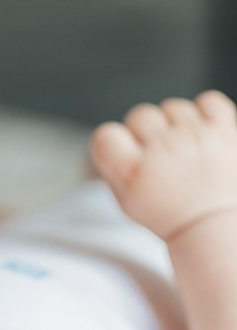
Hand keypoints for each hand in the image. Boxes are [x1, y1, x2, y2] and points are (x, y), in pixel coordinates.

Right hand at [89, 91, 236, 243]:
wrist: (218, 229)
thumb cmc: (176, 217)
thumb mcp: (128, 202)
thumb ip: (112, 167)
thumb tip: (107, 138)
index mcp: (134, 173)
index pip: (105, 135)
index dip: (114, 143)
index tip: (128, 156)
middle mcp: (164, 150)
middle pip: (140, 114)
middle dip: (148, 134)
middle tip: (162, 159)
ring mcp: (197, 138)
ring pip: (173, 107)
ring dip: (177, 125)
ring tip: (187, 151)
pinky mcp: (226, 131)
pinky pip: (209, 101)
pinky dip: (207, 114)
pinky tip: (206, 136)